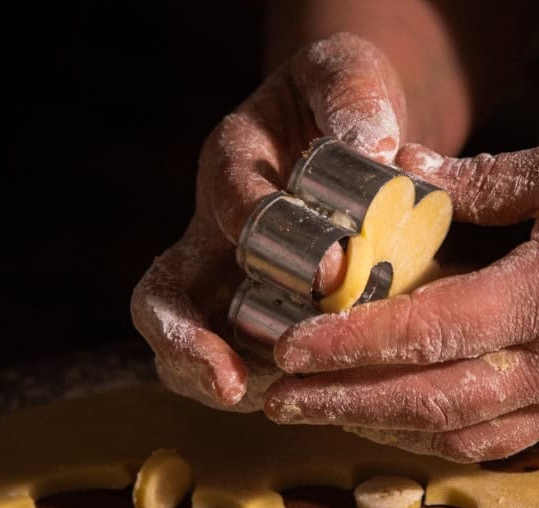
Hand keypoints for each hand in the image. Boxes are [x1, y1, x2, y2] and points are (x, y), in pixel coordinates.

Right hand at [131, 33, 407, 409]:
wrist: (347, 134)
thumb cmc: (342, 100)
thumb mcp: (346, 73)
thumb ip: (351, 95)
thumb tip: (372, 149)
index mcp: (233, 163)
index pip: (229, 201)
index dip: (266, 237)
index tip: (330, 268)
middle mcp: (215, 228)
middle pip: (166, 297)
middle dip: (189, 345)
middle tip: (233, 384)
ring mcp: (230, 277)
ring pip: (191, 341)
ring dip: (220, 380)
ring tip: (273, 402)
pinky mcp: (259, 311)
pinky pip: (237, 358)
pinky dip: (263, 385)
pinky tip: (311, 398)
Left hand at [264, 135, 538, 460]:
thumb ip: (482, 181)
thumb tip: (407, 174)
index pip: (428, 331)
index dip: (349, 342)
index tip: (288, 346)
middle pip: (430, 404)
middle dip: (345, 404)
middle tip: (276, 397)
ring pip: (462, 436)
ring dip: (386, 426)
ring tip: (328, 408)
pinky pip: (503, 441)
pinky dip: (444, 435)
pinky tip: (407, 417)